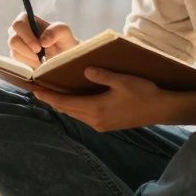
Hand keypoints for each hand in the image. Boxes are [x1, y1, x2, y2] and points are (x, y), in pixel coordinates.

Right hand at [7, 12, 79, 67]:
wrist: (63, 55)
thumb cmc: (62, 40)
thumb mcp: (64, 31)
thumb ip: (55, 31)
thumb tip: (42, 41)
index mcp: (26, 19)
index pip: (18, 24)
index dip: (26, 37)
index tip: (38, 48)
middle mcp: (17, 31)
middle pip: (13, 40)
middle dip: (27, 50)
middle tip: (40, 57)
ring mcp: (15, 44)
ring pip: (15, 53)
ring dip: (30, 59)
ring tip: (43, 59)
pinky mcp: (17, 57)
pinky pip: (18, 63)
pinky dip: (30, 64)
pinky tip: (39, 63)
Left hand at [30, 67, 171, 131]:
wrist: (161, 110)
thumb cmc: (145, 93)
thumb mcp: (124, 80)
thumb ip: (103, 75)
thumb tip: (85, 70)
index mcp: (97, 109)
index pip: (65, 103)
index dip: (48, 96)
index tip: (34, 90)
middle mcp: (95, 120)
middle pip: (66, 110)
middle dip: (51, 100)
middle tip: (36, 90)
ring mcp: (100, 124)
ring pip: (74, 114)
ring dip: (62, 105)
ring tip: (50, 93)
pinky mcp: (106, 125)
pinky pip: (83, 116)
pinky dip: (73, 107)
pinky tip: (71, 100)